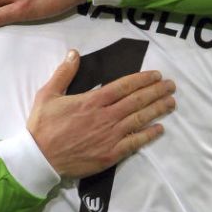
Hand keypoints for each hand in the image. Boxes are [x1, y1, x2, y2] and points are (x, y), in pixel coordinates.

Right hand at [27, 49, 175, 178]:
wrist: (40, 158)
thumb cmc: (43, 126)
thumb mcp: (48, 94)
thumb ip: (63, 73)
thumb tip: (74, 53)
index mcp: (92, 100)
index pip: (124, 86)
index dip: (142, 79)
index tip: (156, 75)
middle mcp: (106, 116)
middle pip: (137, 100)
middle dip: (156, 91)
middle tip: (171, 86)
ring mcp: (110, 136)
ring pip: (140, 119)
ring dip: (158, 109)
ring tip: (171, 102)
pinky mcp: (111, 154)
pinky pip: (135, 142)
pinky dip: (149, 134)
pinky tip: (159, 129)